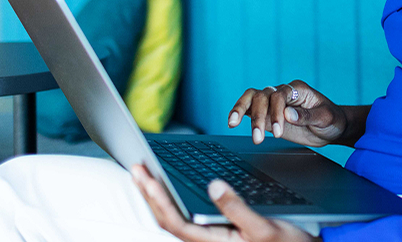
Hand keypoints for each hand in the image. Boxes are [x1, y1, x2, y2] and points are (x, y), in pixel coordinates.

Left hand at [131, 165, 318, 241]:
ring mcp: (210, 240)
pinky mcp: (217, 236)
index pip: (175, 220)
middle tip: (137, 166)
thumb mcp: (264, 227)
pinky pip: (186, 217)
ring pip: (174, 218)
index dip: (157, 197)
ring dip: (157, 196)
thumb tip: (213, 185)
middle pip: (167, 219)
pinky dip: (173, 200)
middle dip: (149, 193)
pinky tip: (171, 189)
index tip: (145, 174)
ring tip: (147, 174)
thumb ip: (237, 209)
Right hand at [227, 80, 346, 146]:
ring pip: (252, 98)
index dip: (276, 111)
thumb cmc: (331, 119)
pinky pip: (250, 109)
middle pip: (263, 95)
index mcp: (298, 89)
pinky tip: (232, 121)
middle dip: (258, 116)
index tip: (278, 131)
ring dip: (242, 110)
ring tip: (233, 124)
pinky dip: (240, 113)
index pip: (280, 94)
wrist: (331, 127)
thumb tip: (287, 114)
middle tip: (258, 138)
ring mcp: (274, 103)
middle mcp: (283, 92)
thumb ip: (306, 116)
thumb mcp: (325, 118)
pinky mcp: (268, 115)